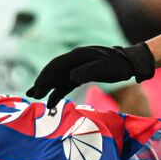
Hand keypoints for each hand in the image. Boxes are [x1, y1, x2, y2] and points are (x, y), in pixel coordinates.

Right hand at [28, 42, 154, 107]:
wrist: (129, 63)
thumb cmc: (118, 65)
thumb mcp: (104, 68)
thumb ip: (87, 72)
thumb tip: (71, 77)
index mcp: (78, 56)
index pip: (57, 65)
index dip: (46, 75)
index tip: (37, 86)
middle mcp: (74, 60)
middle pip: (54, 72)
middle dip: (42, 83)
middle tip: (31, 94)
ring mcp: (77, 68)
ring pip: (58, 79)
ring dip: (47, 88)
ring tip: (35, 98)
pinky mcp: (80, 75)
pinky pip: (66, 84)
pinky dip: (58, 93)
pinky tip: (51, 103)